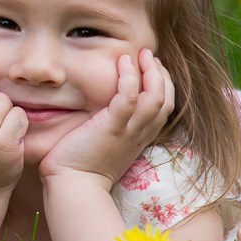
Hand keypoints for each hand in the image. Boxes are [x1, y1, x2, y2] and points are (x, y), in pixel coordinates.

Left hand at [40, 48, 174, 184]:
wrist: (74, 186)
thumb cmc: (82, 167)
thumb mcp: (107, 145)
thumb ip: (113, 128)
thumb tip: (105, 110)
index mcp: (140, 137)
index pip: (164, 107)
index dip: (163, 85)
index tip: (152, 68)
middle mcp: (140, 134)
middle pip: (166, 99)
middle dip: (161, 73)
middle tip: (148, 55)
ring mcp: (128, 131)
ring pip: (155, 96)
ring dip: (151, 71)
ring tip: (140, 53)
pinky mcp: (111, 128)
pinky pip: (128, 98)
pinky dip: (129, 78)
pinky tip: (122, 62)